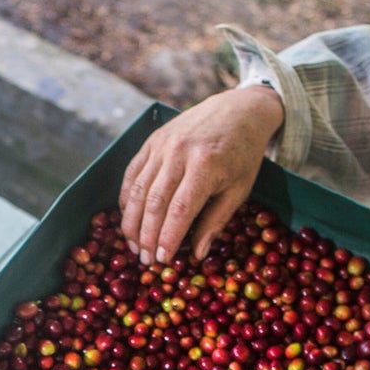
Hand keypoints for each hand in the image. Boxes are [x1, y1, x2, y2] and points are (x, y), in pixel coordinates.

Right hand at [120, 84, 285, 265]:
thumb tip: (197, 254)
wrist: (239, 110)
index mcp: (206, 164)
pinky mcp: (150, 142)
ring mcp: (161, 145)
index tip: (163, 259)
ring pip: (137, 191)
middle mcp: (179, 153)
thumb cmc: (242, 154)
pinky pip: (131, 175)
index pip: (180, 210)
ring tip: (134, 246)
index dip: (167, 238)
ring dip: (131, 223)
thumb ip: (215, 221)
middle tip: (145, 260)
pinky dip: (126, 201)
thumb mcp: (239, 189)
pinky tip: (129, 220)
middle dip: (146, 236)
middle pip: (154, 203)